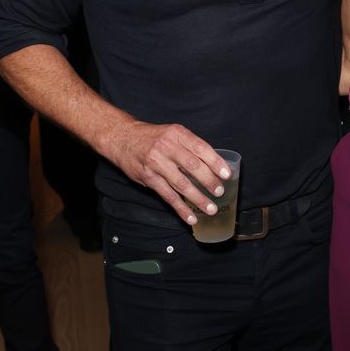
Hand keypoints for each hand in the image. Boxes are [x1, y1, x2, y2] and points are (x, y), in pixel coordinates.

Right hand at [110, 121, 232, 224]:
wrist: (123, 138)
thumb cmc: (153, 137)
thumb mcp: (173, 133)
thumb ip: (190, 146)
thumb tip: (215, 165)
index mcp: (177, 134)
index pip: (200, 148)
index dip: (215, 162)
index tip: (227, 174)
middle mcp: (167, 147)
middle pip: (192, 166)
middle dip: (208, 181)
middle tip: (219, 192)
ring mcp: (156, 163)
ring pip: (181, 184)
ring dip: (198, 198)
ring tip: (211, 209)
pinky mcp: (148, 178)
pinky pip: (168, 196)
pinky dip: (181, 209)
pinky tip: (191, 217)